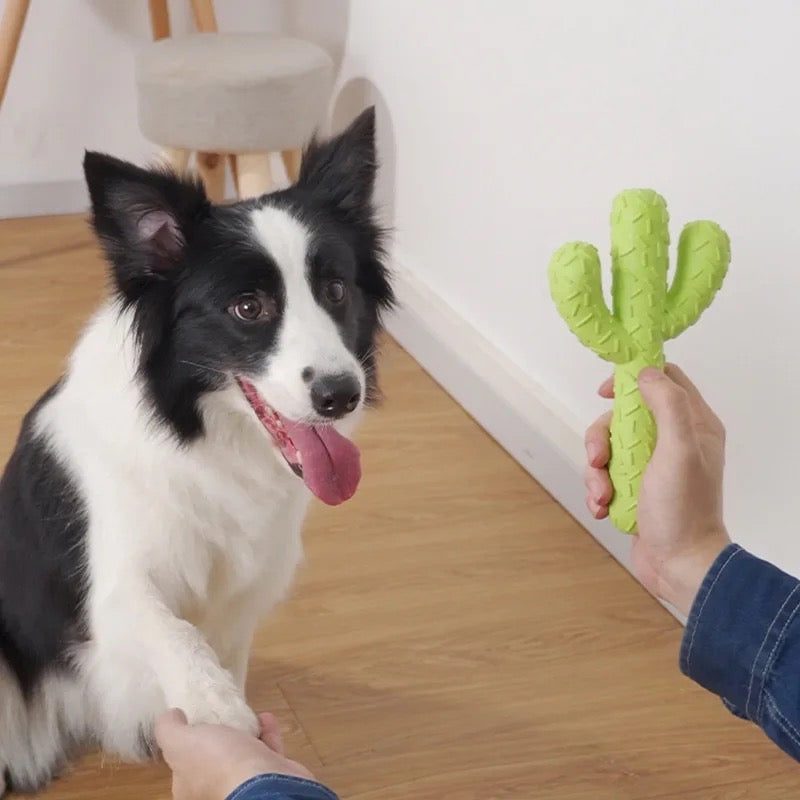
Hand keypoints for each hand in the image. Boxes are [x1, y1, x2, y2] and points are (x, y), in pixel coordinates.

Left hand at [155, 708, 314, 799]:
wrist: (263, 782)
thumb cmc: (216, 763)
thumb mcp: (179, 741)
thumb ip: (167, 729)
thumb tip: (169, 715)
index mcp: (188, 788)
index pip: (181, 764)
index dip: (185, 741)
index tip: (192, 718)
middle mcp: (214, 789)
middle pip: (213, 757)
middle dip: (218, 734)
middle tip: (219, 711)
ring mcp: (243, 784)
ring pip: (242, 754)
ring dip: (244, 729)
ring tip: (243, 709)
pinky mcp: (270, 775)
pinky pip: (266, 750)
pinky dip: (266, 731)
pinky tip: (265, 717)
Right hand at [584, 364, 730, 615]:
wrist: (680, 566)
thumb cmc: (683, 509)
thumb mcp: (678, 451)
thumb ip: (667, 406)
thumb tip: (645, 373)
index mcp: (693, 425)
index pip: (664, 380)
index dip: (632, 379)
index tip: (604, 393)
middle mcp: (673, 441)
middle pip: (624, 416)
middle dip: (602, 439)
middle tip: (598, 461)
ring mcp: (652, 466)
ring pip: (609, 448)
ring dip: (596, 472)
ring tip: (602, 496)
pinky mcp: (635, 488)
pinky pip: (605, 476)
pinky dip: (598, 490)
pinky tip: (602, 508)